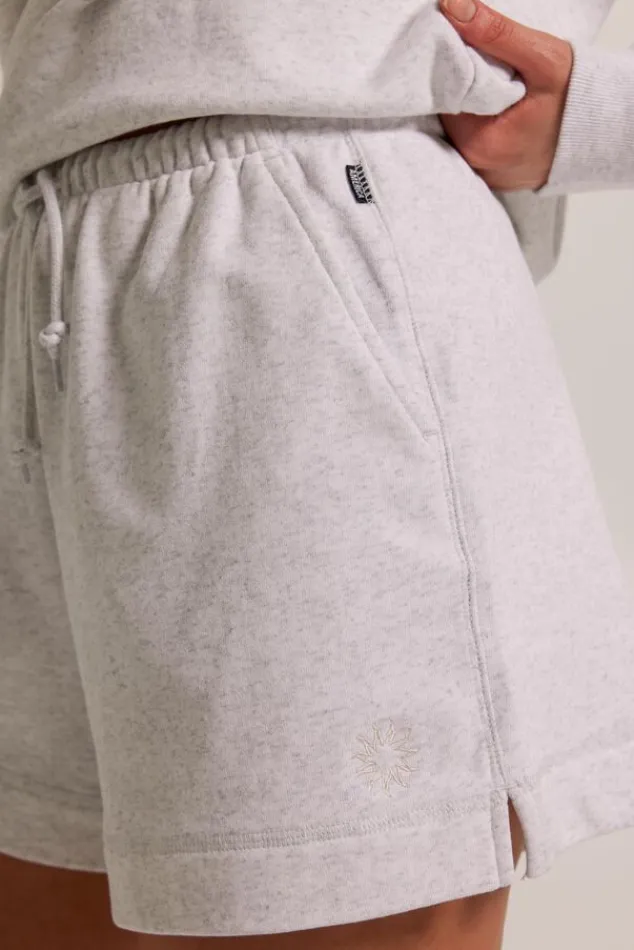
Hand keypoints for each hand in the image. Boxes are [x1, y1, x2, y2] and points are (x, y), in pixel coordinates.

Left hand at [438, 0, 573, 190]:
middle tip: (487, 66)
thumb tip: (452, 7)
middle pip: (449, 114)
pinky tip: (497, 106)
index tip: (466, 49)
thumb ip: (495, 34)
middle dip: (462, 86)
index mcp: (479, 144)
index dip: (451, 69)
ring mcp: (483, 171)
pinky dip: (479, 121)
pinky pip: (473, 140)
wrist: (603, 132)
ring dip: (469, 103)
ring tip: (496, 86)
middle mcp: (475, 165)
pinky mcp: (492, 171)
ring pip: (459, 127)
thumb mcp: (540, 58)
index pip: (444, 98)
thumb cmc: (577, 99)